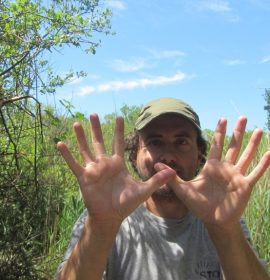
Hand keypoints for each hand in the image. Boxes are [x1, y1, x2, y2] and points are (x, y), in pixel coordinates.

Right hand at [57, 114, 175, 224]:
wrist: (111, 217)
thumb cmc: (126, 204)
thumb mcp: (143, 191)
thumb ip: (157, 180)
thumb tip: (173, 171)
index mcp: (117, 164)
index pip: (118, 143)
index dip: (118, 130)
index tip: (120, 116)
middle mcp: (104, 164)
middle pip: (99, 141)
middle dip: (97, 128)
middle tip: (93, 114)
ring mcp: (93, 169)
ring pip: (86, 149)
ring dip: (81, 136)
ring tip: (77, 123)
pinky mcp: (84, 177)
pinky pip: (74, 163)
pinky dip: (67, 154)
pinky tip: (60, 143)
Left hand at [157, 117, 269, 229]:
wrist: (212, 220)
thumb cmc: (198, 205)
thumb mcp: (182, 189)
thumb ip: (171, 177)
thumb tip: (155, 165)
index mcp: (211, 167)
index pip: (216, 145)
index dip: (219, 132)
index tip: (222, 118)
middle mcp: (225, 168)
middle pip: (233, 146)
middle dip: (237, 132)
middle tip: (242, 117)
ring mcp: (236, 176)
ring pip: (246, 155)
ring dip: (253, 143)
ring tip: (259, 129)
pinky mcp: (245, 185)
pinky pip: (256, 172)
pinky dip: (264, 163)